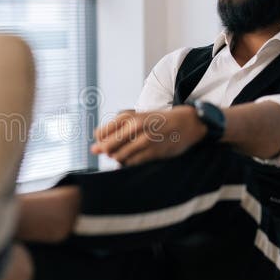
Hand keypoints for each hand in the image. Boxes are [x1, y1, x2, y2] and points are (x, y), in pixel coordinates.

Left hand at [90, 106, 207, 165]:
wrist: (185, 123)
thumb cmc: (157, 121)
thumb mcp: (135, 118)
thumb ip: (114, 132)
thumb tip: (93, 149)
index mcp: (127, 117)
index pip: (100, 133)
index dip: (99, 142)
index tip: (104, 144)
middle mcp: (134, 126)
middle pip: (107, 146)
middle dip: (107, 152)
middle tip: (115, 150)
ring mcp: (144, 139)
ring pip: (118, 156)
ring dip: (118, 159)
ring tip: (127, 153)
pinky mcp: (153, 151)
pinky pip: (132, 163)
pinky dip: (128, 163)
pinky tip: (134, 157)